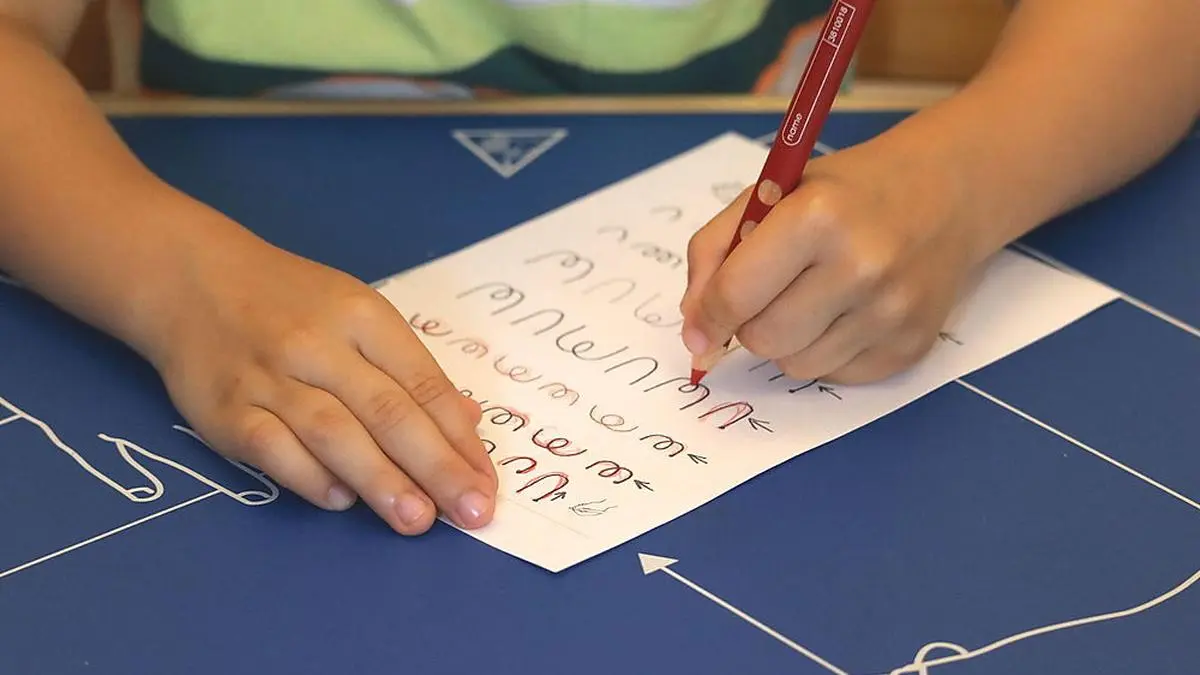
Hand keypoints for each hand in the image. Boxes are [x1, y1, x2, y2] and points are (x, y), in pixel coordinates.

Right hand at [143, 228, 496, 534]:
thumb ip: (409, 369)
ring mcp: (268, 378)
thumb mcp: (358, 313)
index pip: (423, 383)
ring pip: (335, 434)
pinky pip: (273, 450)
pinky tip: (341, 501)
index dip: (459, 439)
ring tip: (416, 520)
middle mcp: (318, 344)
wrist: (191, 279)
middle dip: (436, 468)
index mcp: (363, 316)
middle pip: (388, 413)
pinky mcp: (225, 409)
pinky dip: (309, 478)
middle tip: (470, 512)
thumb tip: (466, 422)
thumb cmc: (291, 302)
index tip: (486, 483)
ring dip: (381, 481)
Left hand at [680, 138, 987, 383]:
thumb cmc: (843, 193)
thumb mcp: (770, 195)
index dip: (707, 317)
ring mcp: (891, 311)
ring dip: (787, 341)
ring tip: (811, 298)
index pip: (736, 295)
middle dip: (749, 325)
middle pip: (763, 339)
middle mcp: (861, 265)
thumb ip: (715, 252)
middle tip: (769, 294)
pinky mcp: (911, 346)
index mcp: (817, 216)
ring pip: (796, 366)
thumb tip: (695, 329)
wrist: (944, 194)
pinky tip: (846, 312)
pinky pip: (835, 376)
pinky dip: (826, 352)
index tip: (700, 325)